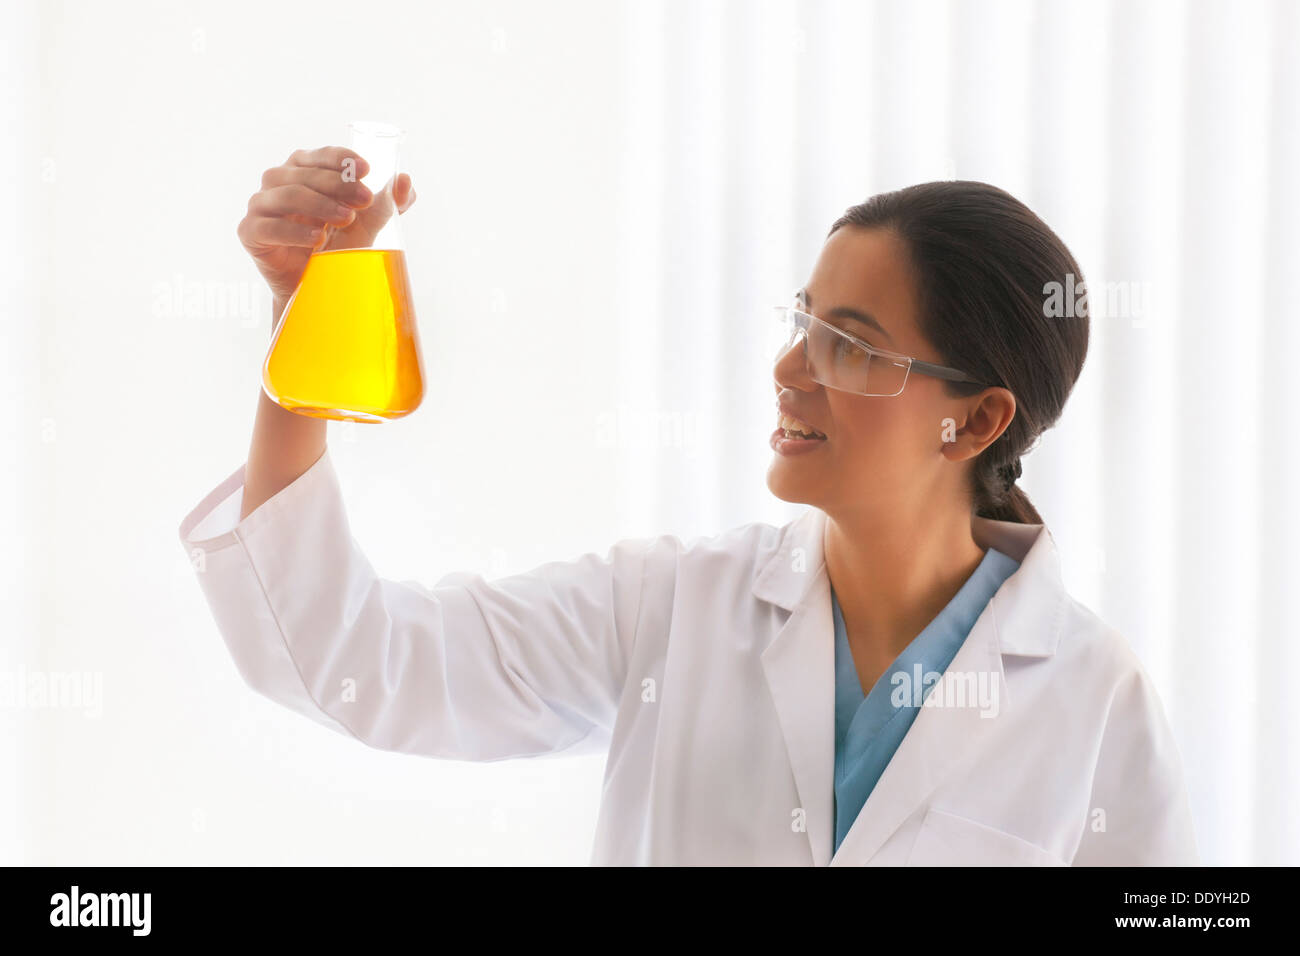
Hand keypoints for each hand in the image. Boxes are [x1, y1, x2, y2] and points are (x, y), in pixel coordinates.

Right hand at [237, 145, 416, 303]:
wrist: (316, 284)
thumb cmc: (339, 244)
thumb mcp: (370, 222)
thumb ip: (391, 202)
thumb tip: (405, 181)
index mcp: (303, 169)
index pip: (320, 155)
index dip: (341, 158)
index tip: (366, 170)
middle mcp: (278, 181)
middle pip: (304, 174)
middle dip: (337, 184)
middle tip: (364, 200)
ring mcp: (260, 206)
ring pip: (286, 194)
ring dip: (319, 204)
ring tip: (346, 219)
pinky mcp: (250, 233)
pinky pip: (268, 227)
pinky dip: (293, 231)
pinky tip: (317, 239)